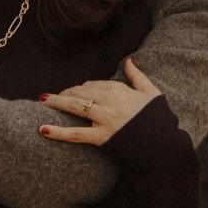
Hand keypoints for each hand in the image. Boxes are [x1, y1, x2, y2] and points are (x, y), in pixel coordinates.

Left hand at [38, 57, 159, 143]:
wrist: (165, 148)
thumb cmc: (160, 121)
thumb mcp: (152, 93)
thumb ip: (137, 76)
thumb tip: (129, 60)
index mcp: (120, 89)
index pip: (92, 85)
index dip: (81, 89)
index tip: (74, 92)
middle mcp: (110, 101)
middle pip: (80, 93)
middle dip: (65, 94)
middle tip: (52, 97)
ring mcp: (105, 119)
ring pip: (74, 107)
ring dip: (56, 102)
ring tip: (42, 101)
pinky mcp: (102, 137)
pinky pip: (75, 134)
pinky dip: (58, 132)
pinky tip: (43, 129)